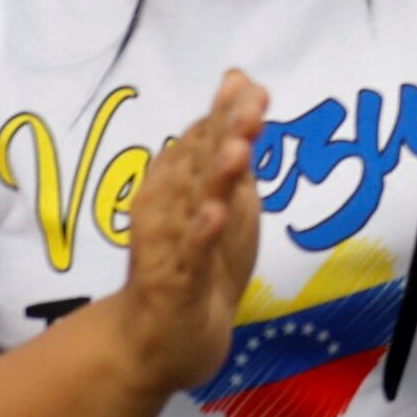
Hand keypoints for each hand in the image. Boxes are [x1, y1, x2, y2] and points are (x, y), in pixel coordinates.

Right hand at [99, 72, 272, 397]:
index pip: (202, 140)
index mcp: (184, 184)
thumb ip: (230, 137)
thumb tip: (241, 76)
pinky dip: (199, 236)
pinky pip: (188, 258)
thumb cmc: (200, 257)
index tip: (247, 83)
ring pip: (192, 207)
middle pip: (196, 165)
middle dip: (222, 133)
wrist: (165, 340)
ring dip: (214, 178)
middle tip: (251, 103)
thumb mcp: (226, 193)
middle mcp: (172, 209)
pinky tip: (214, 215)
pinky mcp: (175, 284)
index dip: (225, 112)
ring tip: (238, 150)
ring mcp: (172, 246)